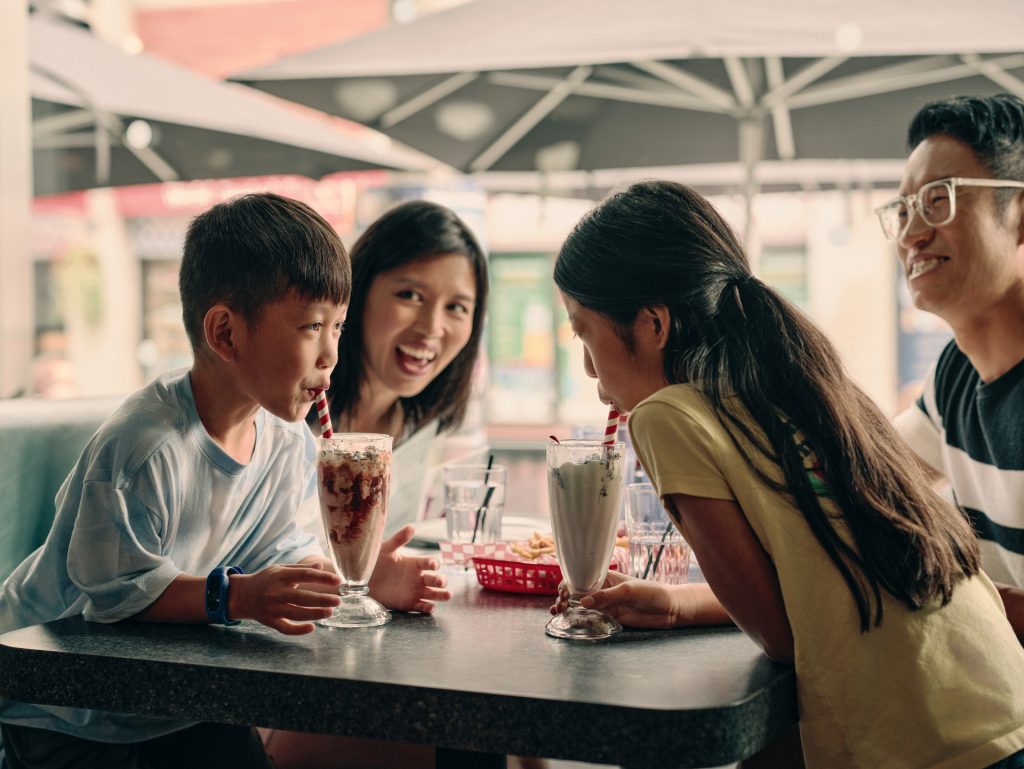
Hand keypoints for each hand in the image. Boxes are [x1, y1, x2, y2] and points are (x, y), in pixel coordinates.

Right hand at [231, 563, 341, 635]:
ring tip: (330, 612)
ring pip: (296, 614)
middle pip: (302, 597)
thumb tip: (321, 566)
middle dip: (322, 599)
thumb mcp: (280, 569)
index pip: (305, 575)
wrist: (241, 595)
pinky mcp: (270, 621)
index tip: (338, 580)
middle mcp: (276, 592)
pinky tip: (312, 628)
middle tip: (338, 601)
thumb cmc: (265, 580)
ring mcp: (273, 608)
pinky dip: (298, 630)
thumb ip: (300, 569)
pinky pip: (285, 628)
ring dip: (315, 614)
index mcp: (280, 576)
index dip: (323, 578)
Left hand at [368, 525, 451, 612]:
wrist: (362, 581)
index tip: (434, 564)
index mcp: (415, 563)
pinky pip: (422, 606)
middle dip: (441, 580)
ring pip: (433, 593)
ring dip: (441, 594)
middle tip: (441, 582)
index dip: (434, 563)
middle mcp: (418, 577)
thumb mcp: (386, 549)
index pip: (429, 562)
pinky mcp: (409, 604)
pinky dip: (428, 608)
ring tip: (447, 595)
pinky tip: (431, 607)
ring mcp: (415, 591)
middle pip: (435, 579)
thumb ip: (399, 539)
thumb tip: (412, 527)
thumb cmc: (374, 562)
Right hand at [550, 570, 682, 629]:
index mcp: (605, 577)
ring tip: (557, 612)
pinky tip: (569, 621)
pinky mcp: (610, 617)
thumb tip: (583, 602)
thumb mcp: (628, 591)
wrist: (669, 609)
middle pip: (577, 592)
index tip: (563, 594)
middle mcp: (602, 590)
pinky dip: (578, 619)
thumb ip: (606, 596)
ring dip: (567, 608)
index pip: (581, 577)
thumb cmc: (651, 593)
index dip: (568, 584)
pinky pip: (590, 618)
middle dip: (564, 597)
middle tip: (559, 607)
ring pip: (581, 605)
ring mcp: (605, 604)